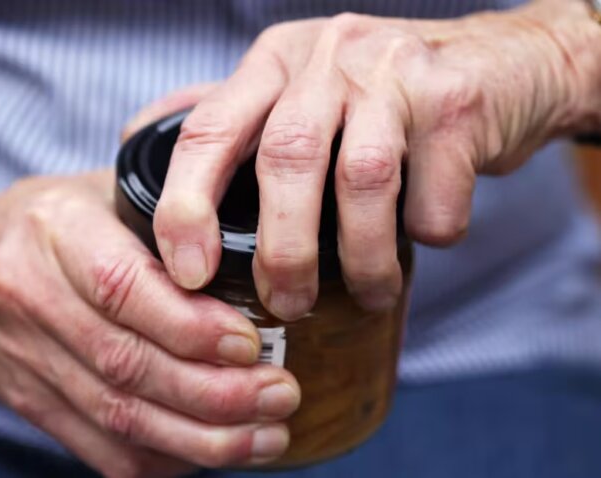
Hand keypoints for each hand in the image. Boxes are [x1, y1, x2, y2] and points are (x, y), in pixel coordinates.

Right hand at [0, 169, 300, 476]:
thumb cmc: (36, 225)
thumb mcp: (90, 189)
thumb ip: (161, 207)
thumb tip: (256, 233)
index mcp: (53, 232)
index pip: (120, 287)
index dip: (189, 325)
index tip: (251, 343)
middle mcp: (32, 299)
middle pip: (125, 364)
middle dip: (214, 392)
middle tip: (282, 394)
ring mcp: (27, 361)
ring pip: (117, 416)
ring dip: (200, 437)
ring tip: (267, 436)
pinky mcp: (32, 405)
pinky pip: (100, 448)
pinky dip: (162, 460)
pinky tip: (212, 453)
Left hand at [153, 0, 600, 318]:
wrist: (501, 64)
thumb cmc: (379, 94)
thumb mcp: (295, 86)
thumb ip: (226, 114)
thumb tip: (136, 135)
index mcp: (274, 61)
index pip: (207, 129)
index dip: (185, 206)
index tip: (186, 273)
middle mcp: (327, 57)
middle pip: (284, 159)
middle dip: (281, 249)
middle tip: (286, 304)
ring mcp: (396, 73)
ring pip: (362, 180)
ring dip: (361, 256)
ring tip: (366, 292)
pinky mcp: (458, 102)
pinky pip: (434, 194)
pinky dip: (428, 232)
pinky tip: (423, 235)